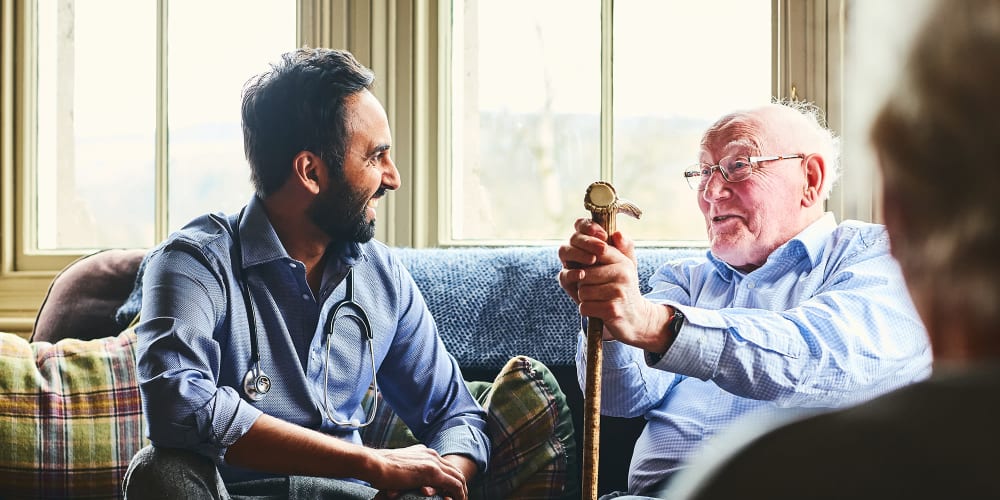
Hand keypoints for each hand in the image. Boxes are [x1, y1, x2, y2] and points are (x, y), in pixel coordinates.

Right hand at [368, 445, 467, 499]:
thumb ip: (408, 470)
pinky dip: (459, 494)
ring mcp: (432, 462)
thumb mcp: (399, 467)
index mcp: (423, 452)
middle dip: (460, 485)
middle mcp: (430, 454)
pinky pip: (454, 485)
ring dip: (462, 491)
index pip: (443, 465)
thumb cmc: (379, 468)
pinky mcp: (432, 472)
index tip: (451, 490)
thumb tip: (408, 479)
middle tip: (461, 498)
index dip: (450, 477)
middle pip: (454, 470)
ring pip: (457, 477)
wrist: (373, 464)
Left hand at [557, 218, 672, 351]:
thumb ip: (620, 247)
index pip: (597, 250)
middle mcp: (623, 274)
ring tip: (597, 299)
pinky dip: (587, 310)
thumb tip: (618, 233)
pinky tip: (598, 310)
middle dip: (583, 283)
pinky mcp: (612, 310)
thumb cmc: (622, 289)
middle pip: (584, 273)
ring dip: (585, 298)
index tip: (586, 265)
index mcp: (623, 261)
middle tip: (593, 287)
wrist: (635, 318)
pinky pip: (585, 306)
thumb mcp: (624, 266)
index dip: (584, 256)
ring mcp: (618, 292)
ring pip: (582, 291)